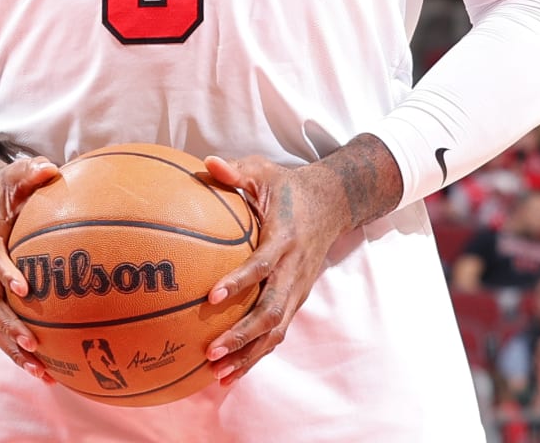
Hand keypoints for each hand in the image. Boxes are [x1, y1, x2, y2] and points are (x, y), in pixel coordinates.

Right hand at [0, 156, 60, 384]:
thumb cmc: (7, 189)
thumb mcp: (16, 172)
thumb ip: (30, 171)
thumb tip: (51, 169)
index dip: (4, 273)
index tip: (23, 288)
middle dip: (8, 325)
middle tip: (33, 341)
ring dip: (13, 349)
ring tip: (40, 370)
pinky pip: (4, 330)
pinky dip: (20, 351)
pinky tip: (47, 371)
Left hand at [200, 154, 349, 385]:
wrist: (332, 204)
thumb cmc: (287, 187)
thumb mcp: (264, 172)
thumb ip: (236, 171)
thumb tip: (207, 163)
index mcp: (284, 239)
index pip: (263, 265)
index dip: (239, 282)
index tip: (211, 297)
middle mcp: (294, 270)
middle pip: (271, 311)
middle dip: (242, 335)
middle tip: (210, 351)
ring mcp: (298, 288)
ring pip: (276, 329)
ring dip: (248, 354)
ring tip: (217, 376)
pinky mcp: (297, 299)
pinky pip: (277, 332)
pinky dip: (256, 355)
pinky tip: (230, 375)